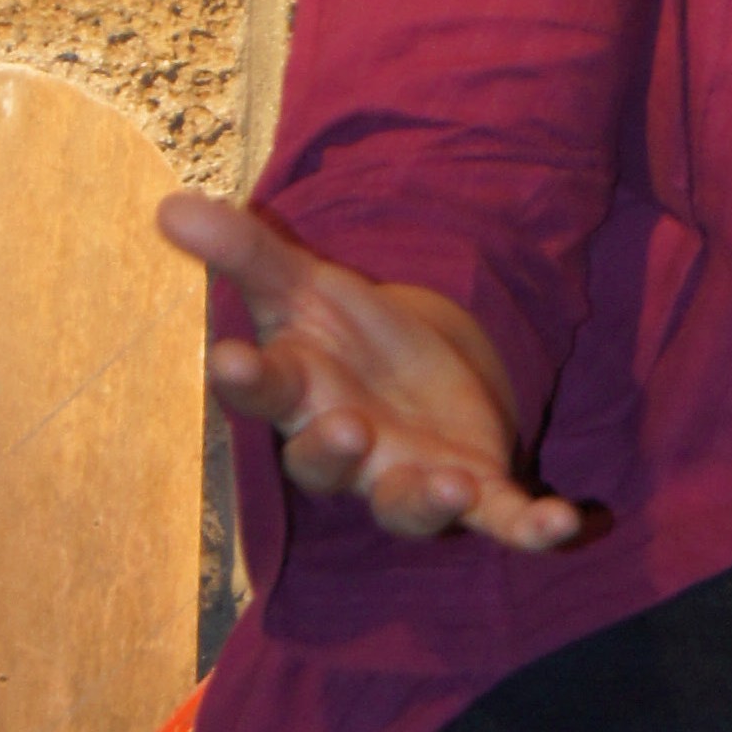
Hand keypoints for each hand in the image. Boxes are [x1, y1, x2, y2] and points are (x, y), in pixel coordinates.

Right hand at [158, 193, 585, 550]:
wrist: (424, 368)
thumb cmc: (344, 336)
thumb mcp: (303, 283)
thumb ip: (244, 251)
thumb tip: (167, 204)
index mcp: (298, 393)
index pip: (261, 389)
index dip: (243, 378)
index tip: (228, 357)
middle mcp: (345, 448)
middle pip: (324, 463)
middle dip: (333, 450)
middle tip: (346, 427)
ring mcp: (408, 475)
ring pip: (405, 506)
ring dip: (423, 499)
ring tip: (448, 482)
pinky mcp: (473, 490)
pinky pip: (500, 519)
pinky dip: (530, 528)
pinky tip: (563, 525)